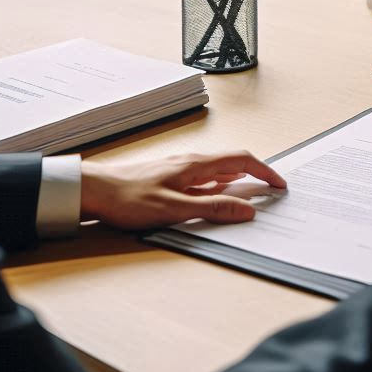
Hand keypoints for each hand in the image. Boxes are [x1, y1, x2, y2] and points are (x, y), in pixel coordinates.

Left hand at [80, 151, 286, 229]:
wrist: (92, 190)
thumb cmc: (128, 198)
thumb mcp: (174, 209)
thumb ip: (212, 209)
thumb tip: (246, 210)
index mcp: (196, 164)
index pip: (242, 160)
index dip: (264, 171)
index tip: (279, 185)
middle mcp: (191, 162)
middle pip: (233, 163)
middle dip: (256, 175)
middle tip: (271, 190)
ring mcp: (179, 169)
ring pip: (218, 171)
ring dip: (238, 181)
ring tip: (250, 194)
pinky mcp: (168, 178)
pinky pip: (203, 178)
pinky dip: (219, 186)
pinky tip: (214, 196)